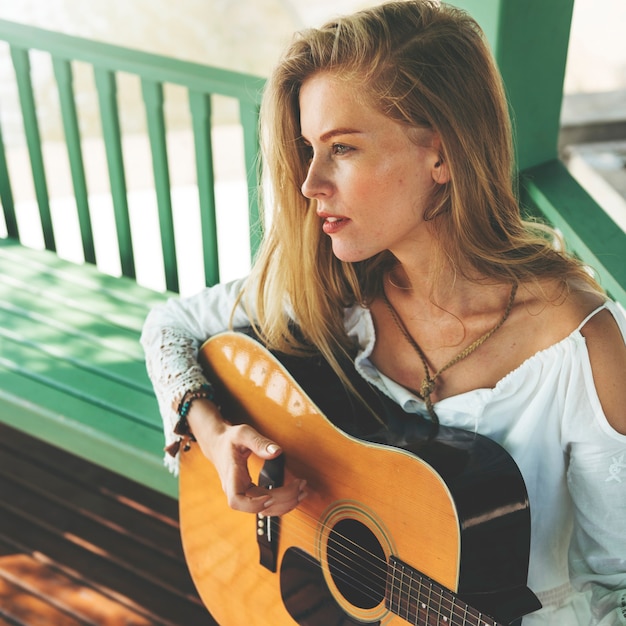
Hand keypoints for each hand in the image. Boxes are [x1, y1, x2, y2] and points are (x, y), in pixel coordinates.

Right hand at [187, 399, 307, 515]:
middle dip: (282, 499)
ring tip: (302, 491)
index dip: (253, 505)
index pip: (236, 500)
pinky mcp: (250, 493)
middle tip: (301, 486)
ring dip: (285, 504)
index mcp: (231, 476)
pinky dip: (281, 502)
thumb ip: (259, 442)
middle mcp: (236, 489)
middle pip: (258, 506)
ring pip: (264, 509)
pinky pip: (266, 504)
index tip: (270, 497)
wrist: (218, 445)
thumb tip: (277, 452)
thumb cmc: (229, 439)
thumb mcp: (243, 434)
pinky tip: (294, 495)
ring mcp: (243, 493)